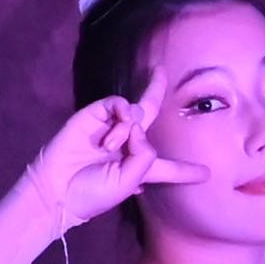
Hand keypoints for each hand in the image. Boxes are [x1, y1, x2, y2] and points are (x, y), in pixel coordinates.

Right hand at [20, 71, 210, 230]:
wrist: (57, 189)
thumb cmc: (92, 193)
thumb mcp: (128, 182)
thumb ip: (144, 154)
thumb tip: (138, 126)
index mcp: (139, 168)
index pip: (167, 167)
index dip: (186, 171)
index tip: (207, 174)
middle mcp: (127, 144)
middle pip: (147, 114)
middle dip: (155, 91)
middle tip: (161, 71)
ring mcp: (109, 128)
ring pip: (137, 113)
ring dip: (130, 129)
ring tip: (111, 147)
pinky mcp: (94, 116)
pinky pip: (118, 105)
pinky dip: (121, 117)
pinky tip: (112, 135)